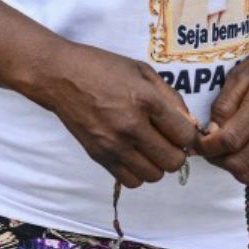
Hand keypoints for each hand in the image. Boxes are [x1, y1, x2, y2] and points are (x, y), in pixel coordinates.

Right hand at [31, 44, 198, 187]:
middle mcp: (130, 125)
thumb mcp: (141, 70)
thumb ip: (170, 97)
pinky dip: (137, 172)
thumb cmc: (101, 67)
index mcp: (145, 100)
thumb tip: (190, 124)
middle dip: (176, 152)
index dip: (189, 135)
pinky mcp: (98, 155)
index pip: (185, 136)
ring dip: (156, 164)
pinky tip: (132, 155)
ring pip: (154, 176)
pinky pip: (131, 181)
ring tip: (148, 148)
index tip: (180, 130)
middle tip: (165, 140)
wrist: (58, 76)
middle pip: (173, 161)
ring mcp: (112, 144)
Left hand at [198, 38, 248, 187]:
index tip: (194, 140)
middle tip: (205, 144)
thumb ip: (224, 103)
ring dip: (229, 167)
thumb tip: (210, 131)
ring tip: (221, 149)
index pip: (230, 140)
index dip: (206, 146)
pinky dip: (246, 171)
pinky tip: (239, 153)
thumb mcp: (242, 73)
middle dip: (214, 158)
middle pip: (239, 163)